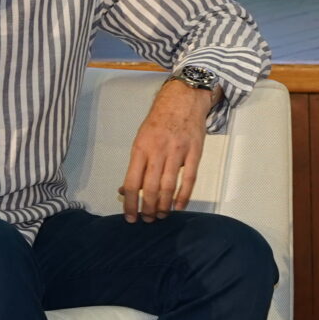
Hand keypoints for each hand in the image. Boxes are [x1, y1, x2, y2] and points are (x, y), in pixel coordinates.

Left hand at [120, 77, 214, 221]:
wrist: (182, 99)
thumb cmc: (159, 121)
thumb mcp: (141, 139)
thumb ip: (135, 165)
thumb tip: (124, 191)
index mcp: (141, 148)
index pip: (132, 183)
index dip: (129, 203)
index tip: (130, 217)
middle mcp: (158, 151)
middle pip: (151, 188)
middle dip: (148, 209)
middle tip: (148, 220)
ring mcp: (177, 151)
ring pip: (169, 186)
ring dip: (164, 206)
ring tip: (162, 216)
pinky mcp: (194, 152)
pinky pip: (189, 179)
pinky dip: (184, 196)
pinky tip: (178, 206)